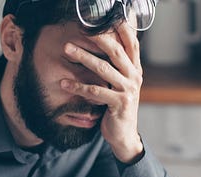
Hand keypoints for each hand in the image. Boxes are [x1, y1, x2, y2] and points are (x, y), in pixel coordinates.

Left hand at [61, 22, 143, 162]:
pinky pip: (95, 91)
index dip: (121, 29)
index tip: (105, 19)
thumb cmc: (120, 106)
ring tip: (67, 50)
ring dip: (83, 57)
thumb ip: (119, 67)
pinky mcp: (119, 104)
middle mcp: (135, 77)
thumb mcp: (123, 84)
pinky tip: (64, 83)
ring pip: (104, 69)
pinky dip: (78, 86)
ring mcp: (128, 90)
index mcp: (136, 70)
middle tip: (79, 30)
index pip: (132, 43)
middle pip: (116, 52)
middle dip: (97, 39)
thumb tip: (107, 46)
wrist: (125, 133)